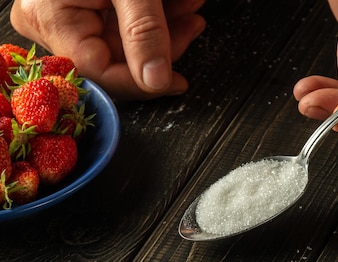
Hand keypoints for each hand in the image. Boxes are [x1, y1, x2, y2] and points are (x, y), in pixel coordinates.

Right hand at [10, 0, 205, 99]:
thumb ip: (144, 31)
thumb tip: (156, 79)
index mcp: (50, 17)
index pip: (99, 71)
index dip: (142, 82)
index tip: (176, 82)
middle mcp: (50, 20)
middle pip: (115, 58)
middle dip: (163, 43)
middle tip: (192, 23)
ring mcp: (67, 13)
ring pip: (125, 42)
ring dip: (165, 25)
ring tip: (190, 5)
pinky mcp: (84, 4)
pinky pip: (122, 23)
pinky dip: (155, 14)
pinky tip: (178, 4)